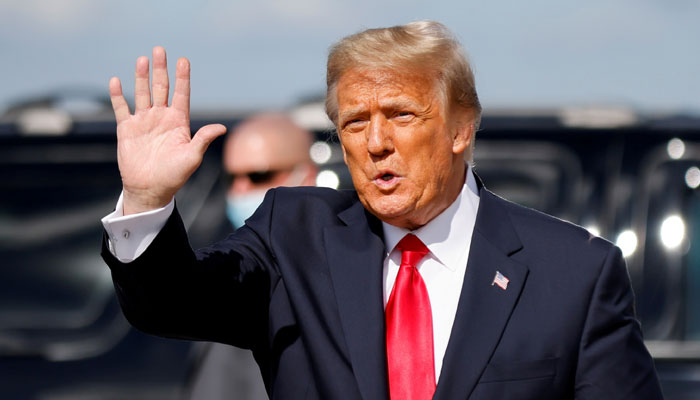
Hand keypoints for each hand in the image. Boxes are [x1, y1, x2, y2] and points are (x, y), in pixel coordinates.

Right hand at [109, 46, 226, 214]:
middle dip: (161, 69)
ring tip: (142, 59)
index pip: (181, 94)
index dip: (182, 78)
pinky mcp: (127, 129)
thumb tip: (221, 127)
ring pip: (142, 93)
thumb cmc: (174, 175)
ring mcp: (144, 122)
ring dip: (141, 76)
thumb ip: (203, 139)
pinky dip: (118, 95)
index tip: (184, 60)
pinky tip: (116, 81)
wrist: (150, 189)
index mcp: (178, 122)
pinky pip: (121, 108)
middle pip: (161, 88)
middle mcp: (161, 118)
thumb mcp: (191, 157)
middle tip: (160, 50)